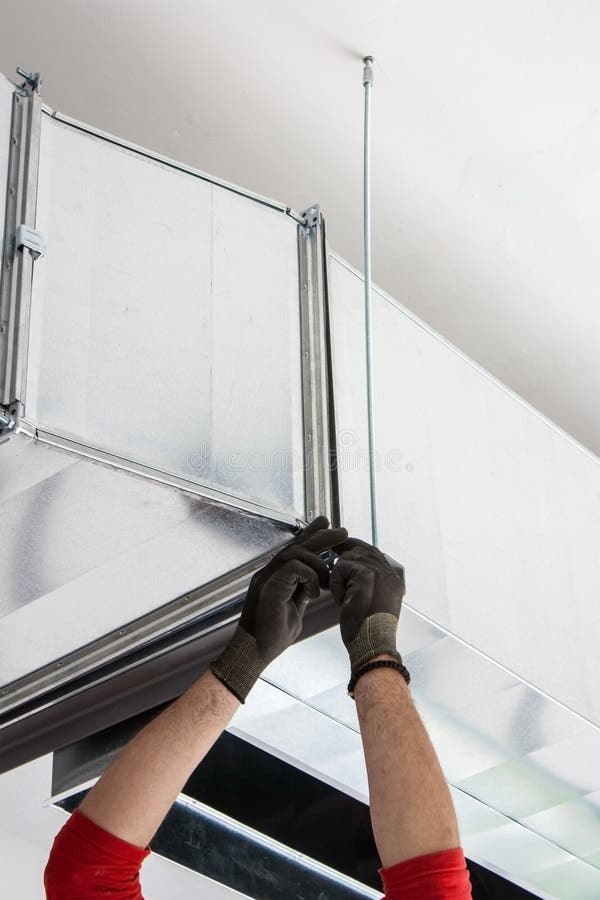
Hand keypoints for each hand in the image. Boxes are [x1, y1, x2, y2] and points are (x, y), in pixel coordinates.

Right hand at [211, 516, 347, 701]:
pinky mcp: (268, 587)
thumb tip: (317, 582)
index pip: (295, 549)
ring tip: (331, 573)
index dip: (311, 535)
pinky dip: (309, 576)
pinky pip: (293, 567)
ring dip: (318, 559)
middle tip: (342, 532)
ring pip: (295, 552)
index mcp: (275, 577)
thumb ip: (302, 592)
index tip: (327, 525)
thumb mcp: (294, 608)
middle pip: (295, 545)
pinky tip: (314, 591)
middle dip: (320, 536)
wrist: (255, 653)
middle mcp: (268, 573)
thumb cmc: (272, 636)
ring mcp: (266, 579)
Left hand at [329, 539, 406, 676]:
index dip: (356, 550)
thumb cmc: (369, 631)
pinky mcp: (366, 576)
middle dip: (344, 557)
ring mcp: (380, 573)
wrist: (372, 645)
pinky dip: (336, 583)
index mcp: (394, 580)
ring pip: (349, 558)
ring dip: (340, 576)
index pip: (374, 553)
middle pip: (361, 550)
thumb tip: (352, 573)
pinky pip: (341, 568)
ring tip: (344, 597)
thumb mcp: (374, 603)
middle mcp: (389, 574)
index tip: (342, 549)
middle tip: (332, 561)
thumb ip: (370, 584)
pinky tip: (343, 599)